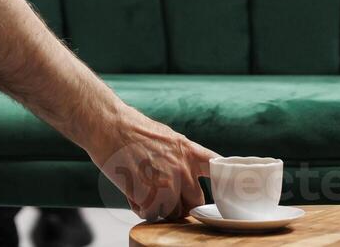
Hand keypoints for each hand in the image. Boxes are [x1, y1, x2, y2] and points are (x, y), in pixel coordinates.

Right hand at [89, 108, 217, 220]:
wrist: (108, 125)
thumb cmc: (131, 129)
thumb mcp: (166, 137)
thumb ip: (180, 157)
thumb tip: (186, 178)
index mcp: (189, 152)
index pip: (218, 170)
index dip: (228, 183)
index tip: (231, 191)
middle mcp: (182, 168)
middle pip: (194, 202)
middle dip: (180, 203)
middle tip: (161, 194)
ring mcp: (167, 183)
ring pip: (172, 213)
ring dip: (158, 207)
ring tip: (141, 188)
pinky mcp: (149, 194)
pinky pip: (151, 215)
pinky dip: (140, 208)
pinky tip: (131, 192)